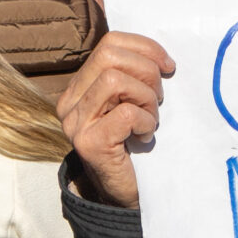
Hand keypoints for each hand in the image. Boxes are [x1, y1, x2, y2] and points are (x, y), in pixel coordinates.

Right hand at [57, 32, 175, 207]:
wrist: (127, 194)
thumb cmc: (135, 144)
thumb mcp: (132, 102)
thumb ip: (133, 76)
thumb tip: (159, 54)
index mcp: (79, 86)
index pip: (109, 43)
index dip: (145, 48)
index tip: (168, 66)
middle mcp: (70, 102)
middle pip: (110, 57)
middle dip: (147, 72)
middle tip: (158, 98)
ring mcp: (76, 123)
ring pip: (116, 81)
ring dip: (146, 99)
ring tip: (150, 120)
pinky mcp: (89, 144)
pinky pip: (125, 113)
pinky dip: (145, 122)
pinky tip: (145, 137)